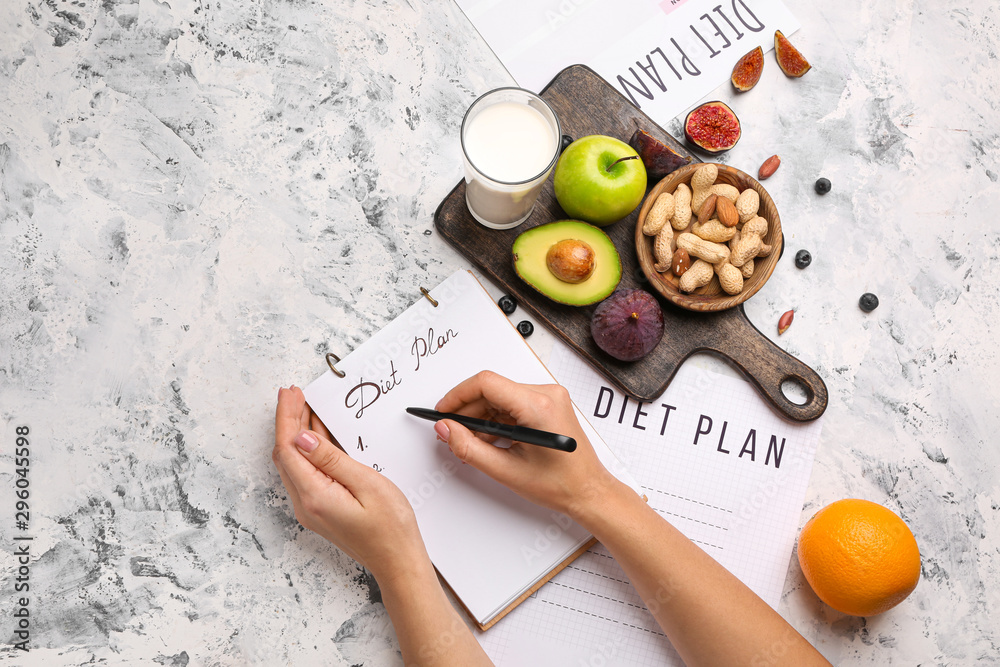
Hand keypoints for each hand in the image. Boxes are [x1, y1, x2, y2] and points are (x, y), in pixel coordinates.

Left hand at [272, 386, 428, 582]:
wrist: (398, 561)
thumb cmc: (391, 528)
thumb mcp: (366, 484)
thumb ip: (332, 459)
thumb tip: (303, 438)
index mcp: (314, 496)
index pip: (288, 448)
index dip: (286, 417)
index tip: (291, 393)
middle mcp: (305, 504)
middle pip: (286, 454)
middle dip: (288, 420)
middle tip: (295, 393)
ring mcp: (310, 509)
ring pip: (294, 462)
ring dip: (296, 433)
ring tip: (303, 406)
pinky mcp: (319, 509)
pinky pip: (305, 472)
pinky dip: (306, 449)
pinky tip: (315, 434)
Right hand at [433, 371, 622, 518]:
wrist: (588, 491)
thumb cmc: (560, 484)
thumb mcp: (506, 470)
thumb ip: (468, 448)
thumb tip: (446, 429)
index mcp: (538, 406)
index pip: (486, 383)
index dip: (458, 395)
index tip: (443, 410)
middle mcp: (547, 394)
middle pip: (492, 390)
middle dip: (468, 411)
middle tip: (452, 432)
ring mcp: (550, 397)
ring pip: (500, 397)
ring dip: (481, 417)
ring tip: (472, 443)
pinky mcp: (549, 404)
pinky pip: (513, 403)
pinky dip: (497, 419)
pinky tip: (490, 440)